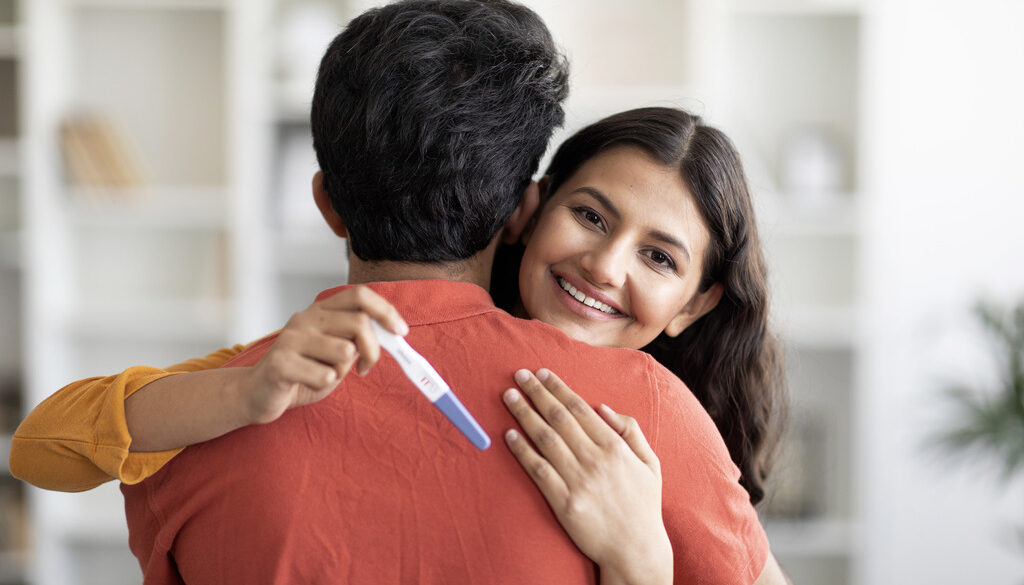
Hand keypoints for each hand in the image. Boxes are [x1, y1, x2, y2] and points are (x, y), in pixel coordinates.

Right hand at [240, 286, 407, 424]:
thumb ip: (357, 340)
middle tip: (365, 368)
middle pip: (359, 323)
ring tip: (324, 375)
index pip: (359, 295)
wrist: (256, 393)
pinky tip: (307, 384)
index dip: (385, 310)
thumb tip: (393, 336)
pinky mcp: (280, 363)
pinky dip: (324, 385)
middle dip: (373, 351)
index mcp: (320, 311)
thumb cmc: (302, 373)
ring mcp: (291, 339)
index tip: (401, 331)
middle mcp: (305, 319)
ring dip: (342, 371)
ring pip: (344, 351)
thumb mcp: (335, 353)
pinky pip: (325, 375)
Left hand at [502, 368, 672, 584]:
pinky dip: (522, 451)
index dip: (558, 388)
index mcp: (615, 447)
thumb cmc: (643, 505)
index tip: (541, 373)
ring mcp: (578, 481)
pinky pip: (538, 471)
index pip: (579, 409)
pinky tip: (509, 435)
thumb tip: (603, 408)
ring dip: (524, 414)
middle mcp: (595, 460)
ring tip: (509, 396)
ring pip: (545, 439)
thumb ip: (630, 431)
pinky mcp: (564, 502)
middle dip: (536, 393)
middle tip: (518, 375)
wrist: (636, 550)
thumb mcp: (650, 463)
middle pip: (558, 418)